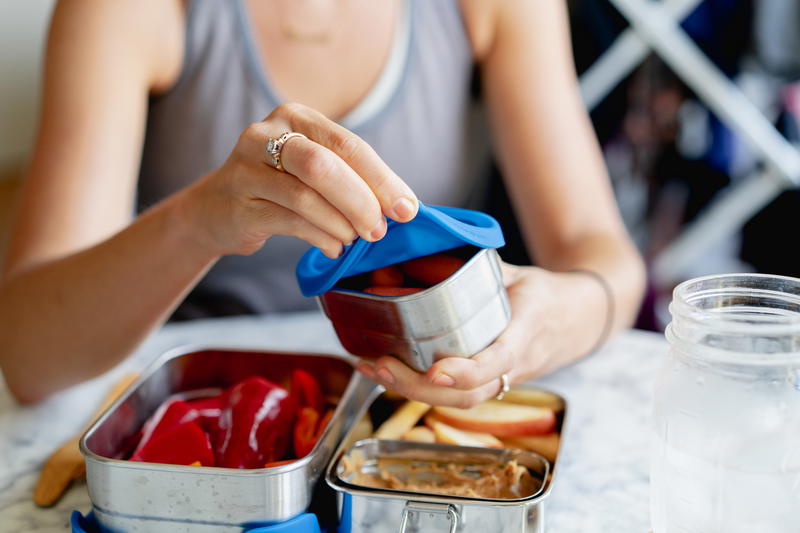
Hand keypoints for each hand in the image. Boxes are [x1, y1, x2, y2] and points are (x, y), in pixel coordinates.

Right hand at [176, 103, 418, 257]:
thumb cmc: (279, 188)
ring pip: (305, 196)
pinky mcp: (239, 204)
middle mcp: (266, 134)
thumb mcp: (312, 169)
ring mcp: (246, 168)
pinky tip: (334, 248)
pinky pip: (290, 222)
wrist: (216, 210)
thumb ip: (352, 178)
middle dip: (362, 201)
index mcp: (296, 117)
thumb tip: (404, 206)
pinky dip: (321, 238)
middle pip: (324, 165)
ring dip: (340, 224)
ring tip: (355, 240)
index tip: (407, 209)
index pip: (348, 144)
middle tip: (380, 230)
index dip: (382, 178)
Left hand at [357, 263, 569, 407]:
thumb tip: (428, 239)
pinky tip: (386, 372)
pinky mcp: (489, 385)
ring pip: (459, 401)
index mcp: (525, 332)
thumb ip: (477, 263)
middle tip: (381, 365)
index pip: (497, 361)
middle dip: (419, 388)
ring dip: (411, 391)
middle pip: (468, 394)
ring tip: (372, 369)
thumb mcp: (516, 272)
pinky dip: (418, 389)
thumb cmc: (543, 294)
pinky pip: (456, 397)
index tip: (435, 371)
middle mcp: (515, 365)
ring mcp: (503, 381)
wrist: (578, 322)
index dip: (466, 371)